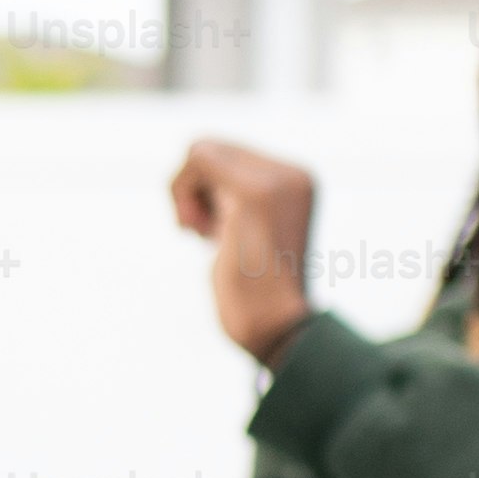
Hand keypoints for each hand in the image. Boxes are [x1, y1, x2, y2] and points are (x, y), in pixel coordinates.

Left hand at [168, 139, 317, 365]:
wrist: (277, 328)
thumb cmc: (254, 298)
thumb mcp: (243, 237)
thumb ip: (231, 204)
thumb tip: (196, 168)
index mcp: (297, 183)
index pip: (230, 155)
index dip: (206, 190)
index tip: (214, 231)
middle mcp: (293, 175)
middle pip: (213, 148)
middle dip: (194, 188)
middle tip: (201, 232)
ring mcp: (277, 181)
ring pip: (202, 149)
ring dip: (185, 191)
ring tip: (200, 232)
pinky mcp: (255, 194)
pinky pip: (197, 158)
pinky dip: (181, 190)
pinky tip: (193, 229)